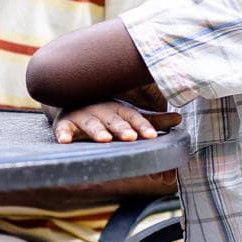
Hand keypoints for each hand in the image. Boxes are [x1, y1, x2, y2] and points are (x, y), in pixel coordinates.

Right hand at [54, 101, 181, 143]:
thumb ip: (151, 121)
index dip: (142, 126)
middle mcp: (102, 111)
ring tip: (105, 139)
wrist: (71, 99)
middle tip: (130, 138)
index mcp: (120, 110)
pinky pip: (63, 129)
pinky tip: (65, 141)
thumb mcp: (128, 114)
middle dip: (122, 129)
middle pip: (113, 120)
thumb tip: (178, 119)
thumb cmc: (106, 111)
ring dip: (97, 131)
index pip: (133, 118)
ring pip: (91, 123)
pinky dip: (63, 134)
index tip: (151, 136)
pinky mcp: (65, 122)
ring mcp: (83, 115)